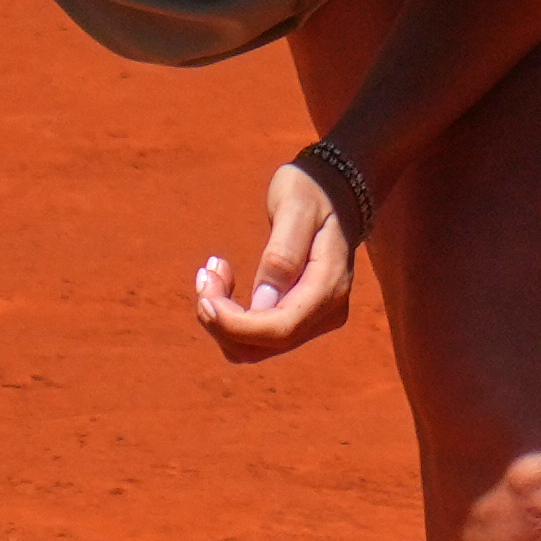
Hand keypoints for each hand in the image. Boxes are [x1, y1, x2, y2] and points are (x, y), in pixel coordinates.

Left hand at [189, 160, 359, 361]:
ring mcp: (315, 319)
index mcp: (329, 286)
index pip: (280, 329)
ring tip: (213, 271)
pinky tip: (223, 281)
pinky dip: (229, 318)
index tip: (204, 296)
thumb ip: (282, 255)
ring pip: (254, 349)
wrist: (335, 191)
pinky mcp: (299, 319)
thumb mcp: (295, 209)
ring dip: (221, 319)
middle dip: (221, 320)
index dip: (235, 325)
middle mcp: (327, 312)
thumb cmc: (312, 191)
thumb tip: (262, 304)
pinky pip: (255, 336)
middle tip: (206, 273)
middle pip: (263, 346)